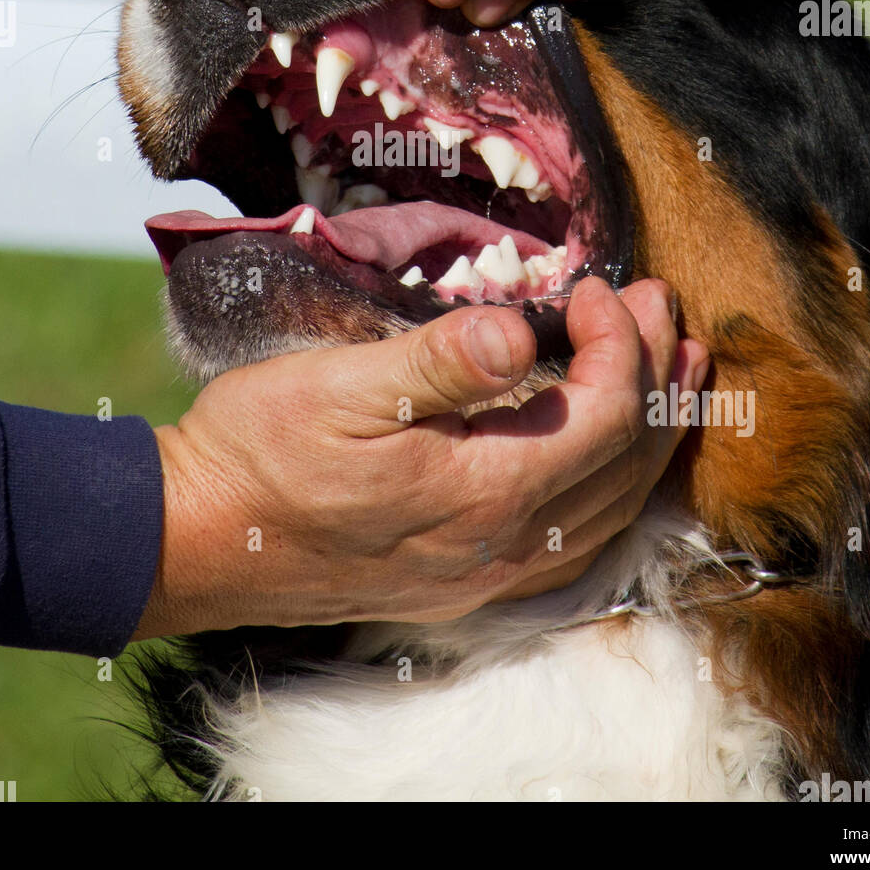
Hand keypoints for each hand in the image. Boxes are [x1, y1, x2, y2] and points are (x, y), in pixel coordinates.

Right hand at [132, 278, 708, 637]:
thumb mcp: (340, 388)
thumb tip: (523, 332)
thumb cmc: (260, 451)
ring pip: (610, 512)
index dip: (620, 346)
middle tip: (667, 313)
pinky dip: (612, 490)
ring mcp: (484, 575)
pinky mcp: (461, 581)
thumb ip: (440, 364)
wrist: (197, 539)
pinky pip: (574, 543)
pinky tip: (605, 461)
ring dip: (650, 440)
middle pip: (625, 468)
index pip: (602, 417)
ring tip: (672, 380)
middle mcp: (500, 548)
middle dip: (657, 383)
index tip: (596, 288)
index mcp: (482, 493)